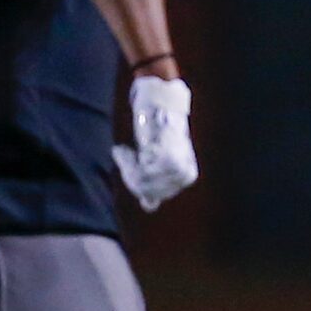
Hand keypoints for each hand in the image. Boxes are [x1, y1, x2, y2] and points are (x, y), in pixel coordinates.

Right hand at [111, 75, 198, 211]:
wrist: (159, 103)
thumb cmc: (155, 129)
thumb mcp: (157, 159)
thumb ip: (155, 182)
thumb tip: (149, 206)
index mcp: (187, 175)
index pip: (156, 196)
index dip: (137, 186)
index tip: (128, 170)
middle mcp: (185, 174)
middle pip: (148, 192)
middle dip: (129, 178)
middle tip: (123, 157)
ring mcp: (176, 166)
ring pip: (142, 183)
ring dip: (126, 169)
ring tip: (124, 152)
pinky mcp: (164, 158)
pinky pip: (138, 172)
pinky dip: (126, 162)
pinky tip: (123, 151)